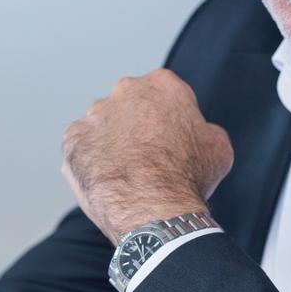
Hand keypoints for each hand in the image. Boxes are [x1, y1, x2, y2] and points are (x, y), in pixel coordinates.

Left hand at [60, 69, 233, 243]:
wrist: (152, 207)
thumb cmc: (187, 177)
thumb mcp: (217, 147)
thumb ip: (203, 129)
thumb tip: (200, 133)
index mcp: (162, 84)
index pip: (165, 95)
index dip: (170, 120)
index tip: (172, 140)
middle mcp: (125, 90)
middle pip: (131, 105)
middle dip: (137, 126)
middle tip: (148, 157)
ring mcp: (95, 114)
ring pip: (103, 125)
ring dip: (111, 142)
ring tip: (126, 174)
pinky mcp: (73, 138)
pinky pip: (81, 146)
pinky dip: (90, 160)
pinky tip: (107, 179)